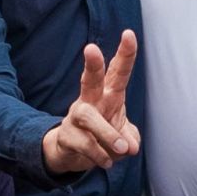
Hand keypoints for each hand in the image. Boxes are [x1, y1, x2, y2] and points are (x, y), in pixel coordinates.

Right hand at [42, 30, 140, 173]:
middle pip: (89, 79)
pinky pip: (84, 144)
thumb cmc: (102, 134)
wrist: (72, 153)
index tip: (129, 34)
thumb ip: (129, 137)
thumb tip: (129, 146)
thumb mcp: (123, 134)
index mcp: (108, 94)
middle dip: (92, 64)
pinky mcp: (67, 135)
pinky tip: (107, 162)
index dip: (125, 54)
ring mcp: (76, 117)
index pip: (117, 71)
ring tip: (122, 150)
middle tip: (90, 48)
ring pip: (88, 117)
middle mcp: (90, 101)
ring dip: (107, 133)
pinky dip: (100, 155)